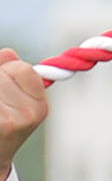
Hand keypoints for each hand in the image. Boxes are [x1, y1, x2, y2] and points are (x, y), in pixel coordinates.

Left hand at [0, 51, 49, 178]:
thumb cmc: (1, 127)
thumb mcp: (13, 101)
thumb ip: (9, 72)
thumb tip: (8, 53)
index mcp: (39, 107)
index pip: (23, 68)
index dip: (8, 73)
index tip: (6, 91)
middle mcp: (29, 115)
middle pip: (2, 74)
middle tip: (0, 102)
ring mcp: (8, 121)